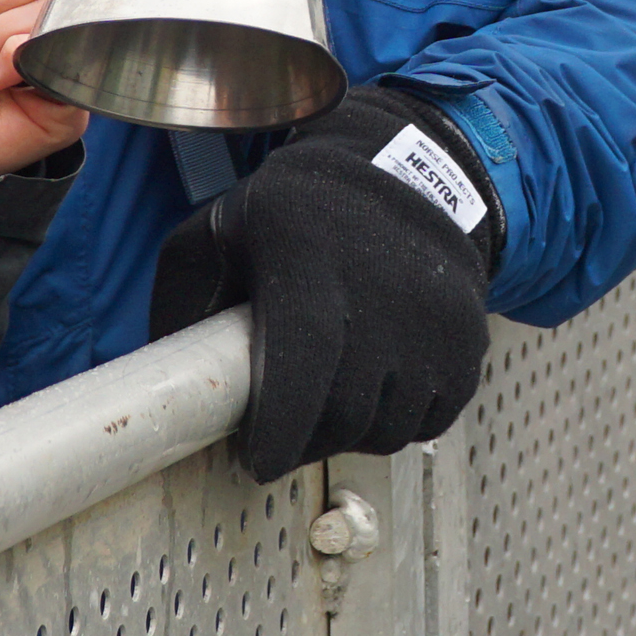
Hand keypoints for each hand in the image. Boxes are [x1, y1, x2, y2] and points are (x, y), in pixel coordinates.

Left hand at [149, 84, 500, 478]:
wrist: (404, 174)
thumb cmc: (294, 211)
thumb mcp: (221, 227)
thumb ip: (181, 298)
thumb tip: (165, 385)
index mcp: (307, 254)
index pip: (301, 367)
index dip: (279, 431)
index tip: (258, 462)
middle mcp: (383, 287)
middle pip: (343, 412)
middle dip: (304, 441)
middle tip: (281, 437)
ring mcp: (435, 317)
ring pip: (386, 427)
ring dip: (350, 433)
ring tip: (326, 403)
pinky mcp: (469, 339)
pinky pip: (428, 421)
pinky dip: (396, 421)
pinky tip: (372, 387)